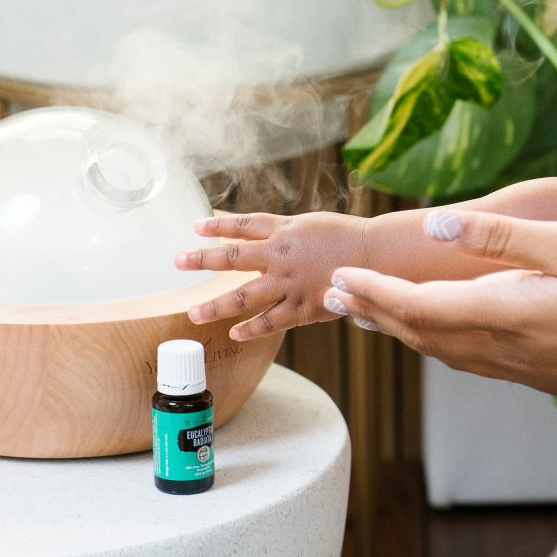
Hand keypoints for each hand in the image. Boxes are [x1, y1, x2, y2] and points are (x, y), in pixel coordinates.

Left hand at [174, 211, 370, 341]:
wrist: (378, 256)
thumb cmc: (349, 237)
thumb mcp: (312, 223)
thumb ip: (284, 229)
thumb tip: (259, 232)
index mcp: (285, 231)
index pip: (243, 225)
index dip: (218, 226)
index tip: (195, 227)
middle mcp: (281, 256)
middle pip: (232, 258)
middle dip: (202, 259)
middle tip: (178, 262)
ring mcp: (289, 284)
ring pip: (243, 297)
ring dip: (215, 306)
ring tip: (193, 312)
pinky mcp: (302, 307)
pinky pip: (270, 322)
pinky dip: (251, 329)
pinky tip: (235, 333)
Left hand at [321, 210, 556, 399]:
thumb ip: (504, 239)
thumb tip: (435, 228)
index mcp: (510, 316)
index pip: (420, 309)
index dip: (375, 294)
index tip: (339, 281)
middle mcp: (512, 352)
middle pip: (425, 336)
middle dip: (378, 316)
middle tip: (337, 300)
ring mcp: (534, 369)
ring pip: (451, 353)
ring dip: (408, 332)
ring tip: (380, 315)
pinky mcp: (554, 374)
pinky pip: (480, 360)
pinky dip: (446, 342)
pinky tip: (454, 333)